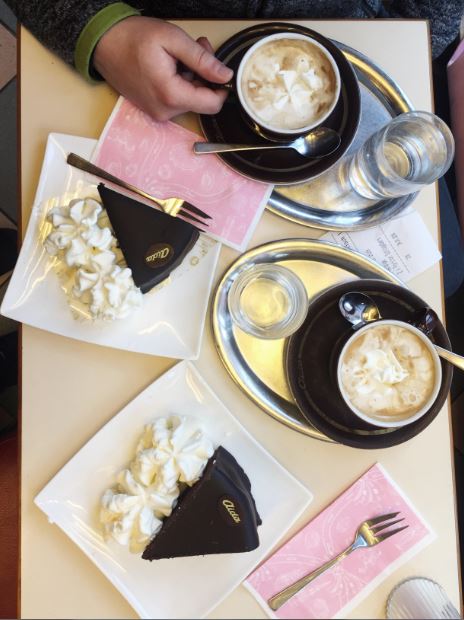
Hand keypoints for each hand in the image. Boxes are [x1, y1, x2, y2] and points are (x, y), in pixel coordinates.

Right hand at [93, 16, 232, 120]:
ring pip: (191, 100)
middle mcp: (165, 111)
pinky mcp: (154, 110)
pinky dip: (181, 84)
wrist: (103, 44)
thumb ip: (202, 60)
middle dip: (205, 76)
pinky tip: (171, 66)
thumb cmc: (132, 38)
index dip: (222, 87)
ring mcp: (158, 113)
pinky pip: (177, 101)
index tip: (219, 68)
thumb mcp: (172, 39)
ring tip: (179, 55)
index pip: (213, 105)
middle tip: (197, 49)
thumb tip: (225, 75)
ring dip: (193, 78)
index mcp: (170, 95)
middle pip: (202, 101)